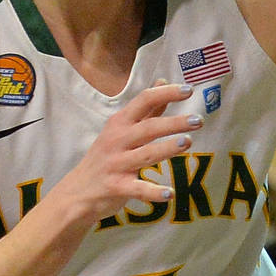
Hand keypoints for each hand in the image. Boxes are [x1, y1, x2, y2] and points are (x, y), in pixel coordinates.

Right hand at [61, 84, 202, 220]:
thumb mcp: (121, 129)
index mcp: (120, 123)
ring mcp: (116, 164)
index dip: (166, 93)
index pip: (144, 100)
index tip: (188, 90)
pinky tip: (170, 194)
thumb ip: (145, 108)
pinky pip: (137, 189)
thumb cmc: (105, 156)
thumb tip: (163, 81)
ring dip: (166, 148)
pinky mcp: (116, 187)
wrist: (77, 191)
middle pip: (148, 128)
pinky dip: (153, 192)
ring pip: (145, 154)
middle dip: (174, 123)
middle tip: (198, 120)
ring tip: (187, 142)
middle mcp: (117, 140)